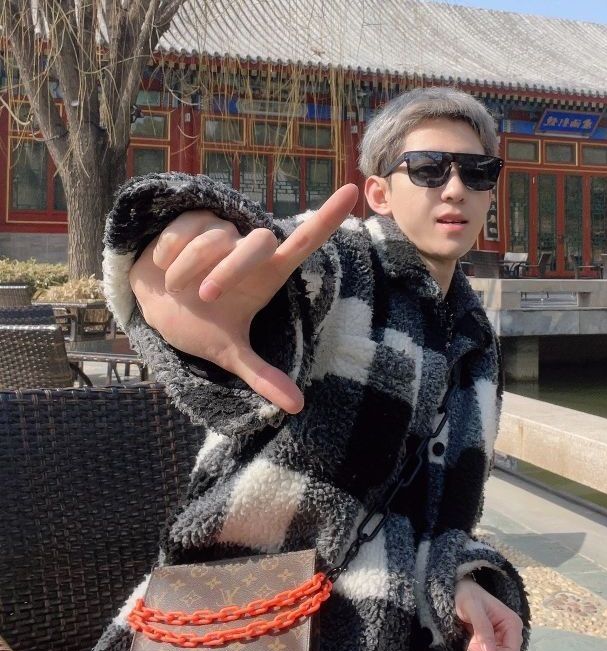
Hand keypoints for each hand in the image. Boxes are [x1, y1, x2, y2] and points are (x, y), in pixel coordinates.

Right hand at [129, 184, 358, 413]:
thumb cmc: (202, 324)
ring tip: (179, 287)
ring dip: (188, 271)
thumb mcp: (231, 353)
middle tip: (206, 297)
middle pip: (257, 242)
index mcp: (268, 274)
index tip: (354, 190)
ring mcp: (224, 228)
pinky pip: (183, 230)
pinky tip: (165, 267)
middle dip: (228, 271)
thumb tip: (298, 407)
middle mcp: (250, 246)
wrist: (155, 307)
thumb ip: (263, 376)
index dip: (328, 217)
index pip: (304, 241)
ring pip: (213, 239)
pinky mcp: (194, 216)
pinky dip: (169, 256)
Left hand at [454, 578, 522, 650]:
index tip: (472, 645)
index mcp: (512, 625)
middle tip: (470, 642)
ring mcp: (503, 647)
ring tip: (471, 640)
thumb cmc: (467, 596)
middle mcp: (512, 638)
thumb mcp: (472, 606)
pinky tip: (471, 645)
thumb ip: (482, 627)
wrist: (460, 594)